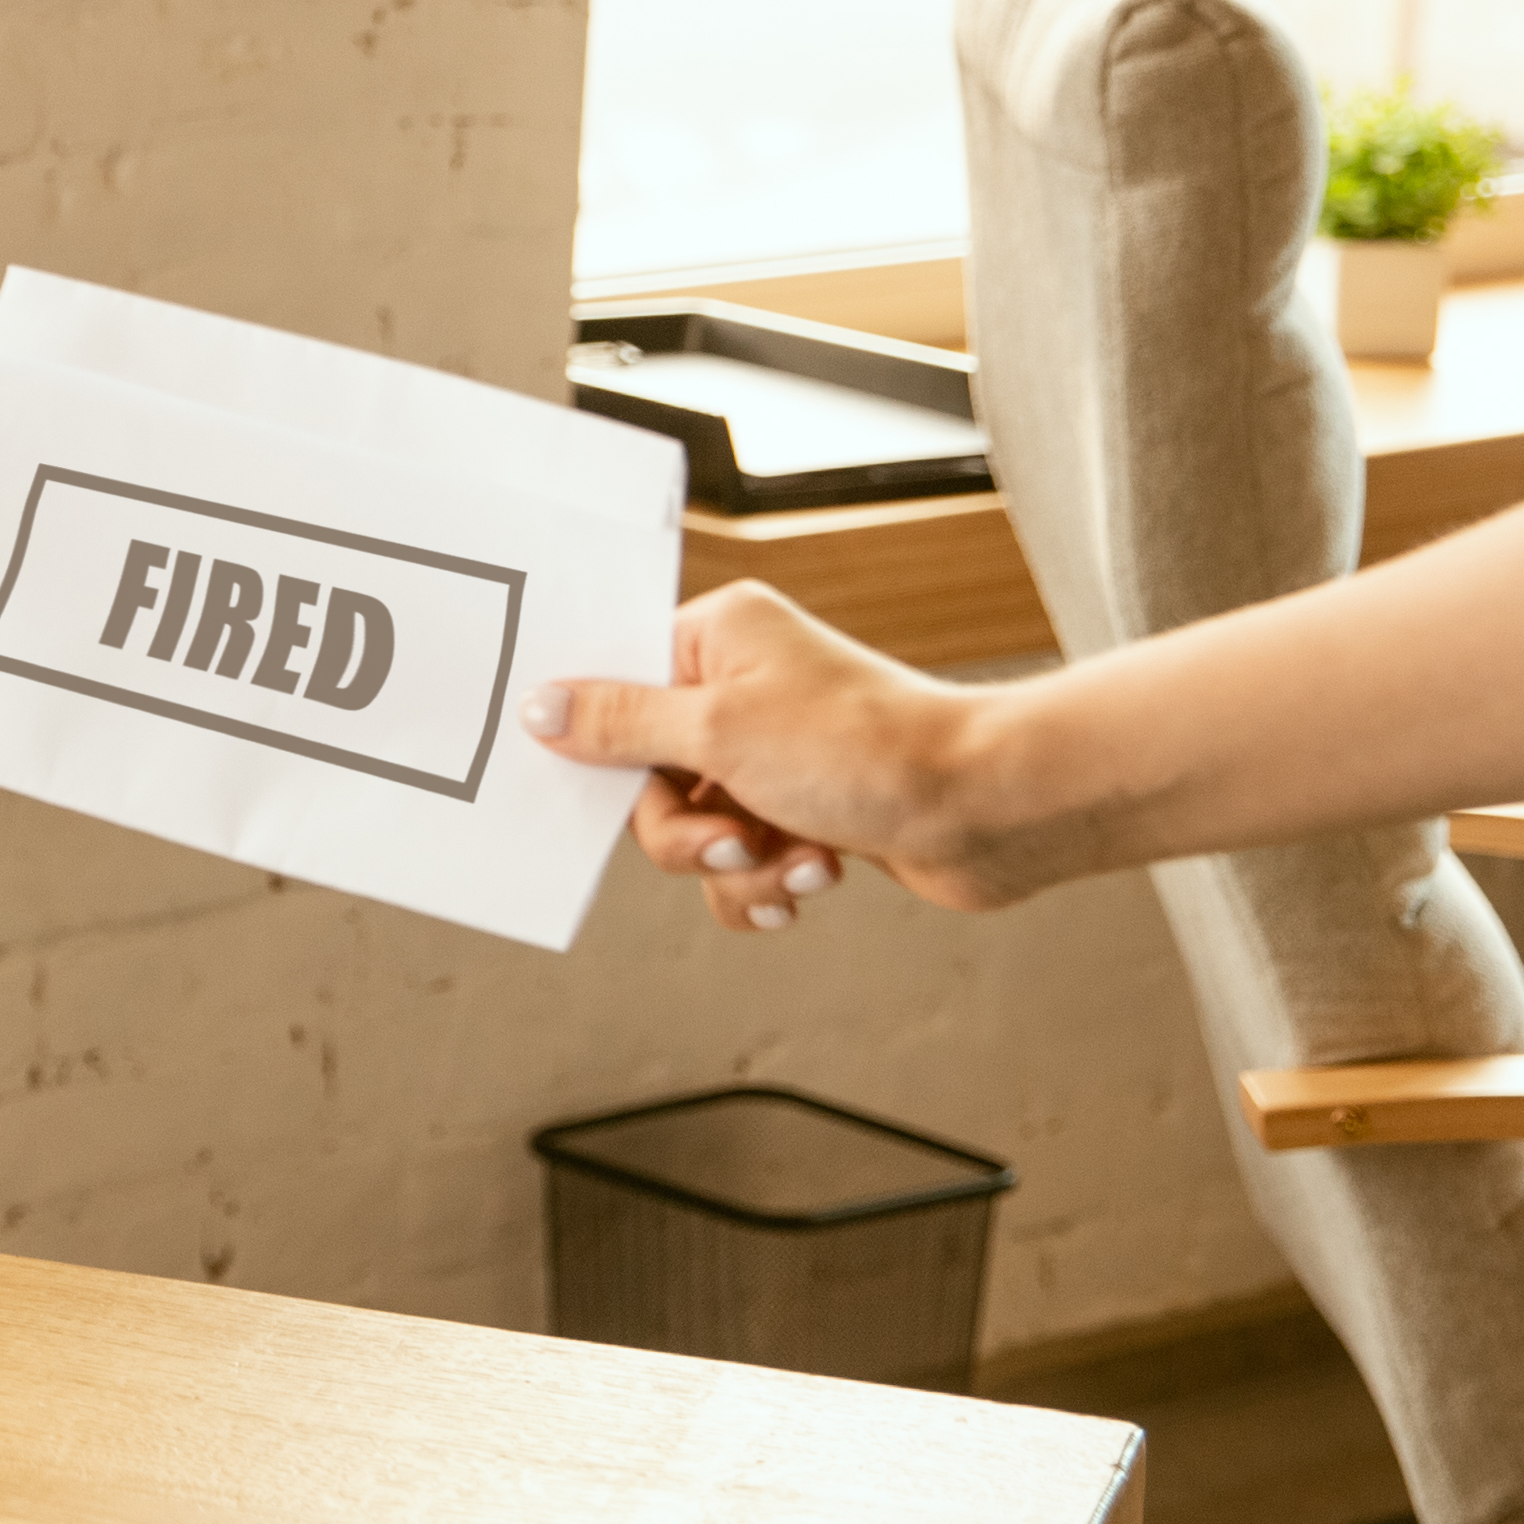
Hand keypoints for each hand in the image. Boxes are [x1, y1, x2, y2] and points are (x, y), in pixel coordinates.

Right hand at [525, 584, 1027, 929]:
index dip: (604, 746)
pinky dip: (767, 884)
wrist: (985, 810)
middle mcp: (743, 688)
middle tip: (731, 839)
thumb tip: (537, 706)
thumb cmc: (861, 750)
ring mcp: (774, 756)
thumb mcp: (718, 731)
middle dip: (688, 830)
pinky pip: (740, 864)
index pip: (615, 687)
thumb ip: (618, 723)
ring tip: (798, 863)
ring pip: (695, 832)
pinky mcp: (804, 812)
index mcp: (716, 638)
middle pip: (648, 779)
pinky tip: (814, 880)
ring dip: (736, 866)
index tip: (602, 782)